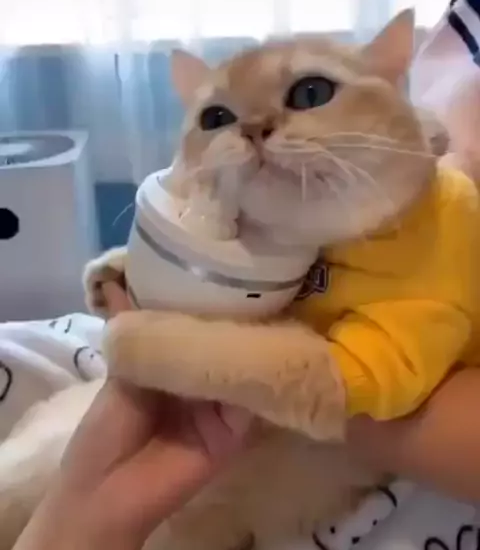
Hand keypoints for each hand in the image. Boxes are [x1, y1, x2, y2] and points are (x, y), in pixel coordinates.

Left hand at [15, 284, 251, 549]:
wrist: (105, 493)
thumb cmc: (106, 430)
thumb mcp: (121, 374)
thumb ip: (136, 337)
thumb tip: (116, 281)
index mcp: (173, 366)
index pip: (196, 330)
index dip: (204, 304)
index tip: (217, 267)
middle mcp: (202, 382)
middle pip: (222, 348)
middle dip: (234, 320)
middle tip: (251, 280)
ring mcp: (222, 406)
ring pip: (239, 370)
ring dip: (248, 345)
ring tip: (265, 305)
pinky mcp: (236, 431)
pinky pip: (250, 401)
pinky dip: (253, 378)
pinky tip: (261, 349)